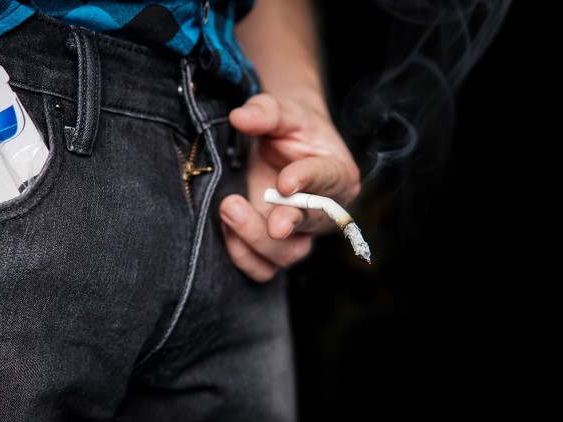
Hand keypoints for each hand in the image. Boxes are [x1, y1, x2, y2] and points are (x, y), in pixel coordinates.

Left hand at [220, 93, 360, 281]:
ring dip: (254, 239)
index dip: (307, 182)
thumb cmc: (289, 129)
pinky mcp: (275, 248)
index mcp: (337, 174)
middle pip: (309, 226)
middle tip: (239, 205)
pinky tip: (225, 229)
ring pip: (287, 254)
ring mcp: (300, 234)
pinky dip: (243, 256)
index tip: (284, 181)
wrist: (282, 144)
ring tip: (227, 208)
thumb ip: (266, 111)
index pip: (328, 180)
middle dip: (279, 221)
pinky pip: (263, 269)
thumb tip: (241, 116)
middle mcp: (326, 211)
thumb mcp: (282, 111)